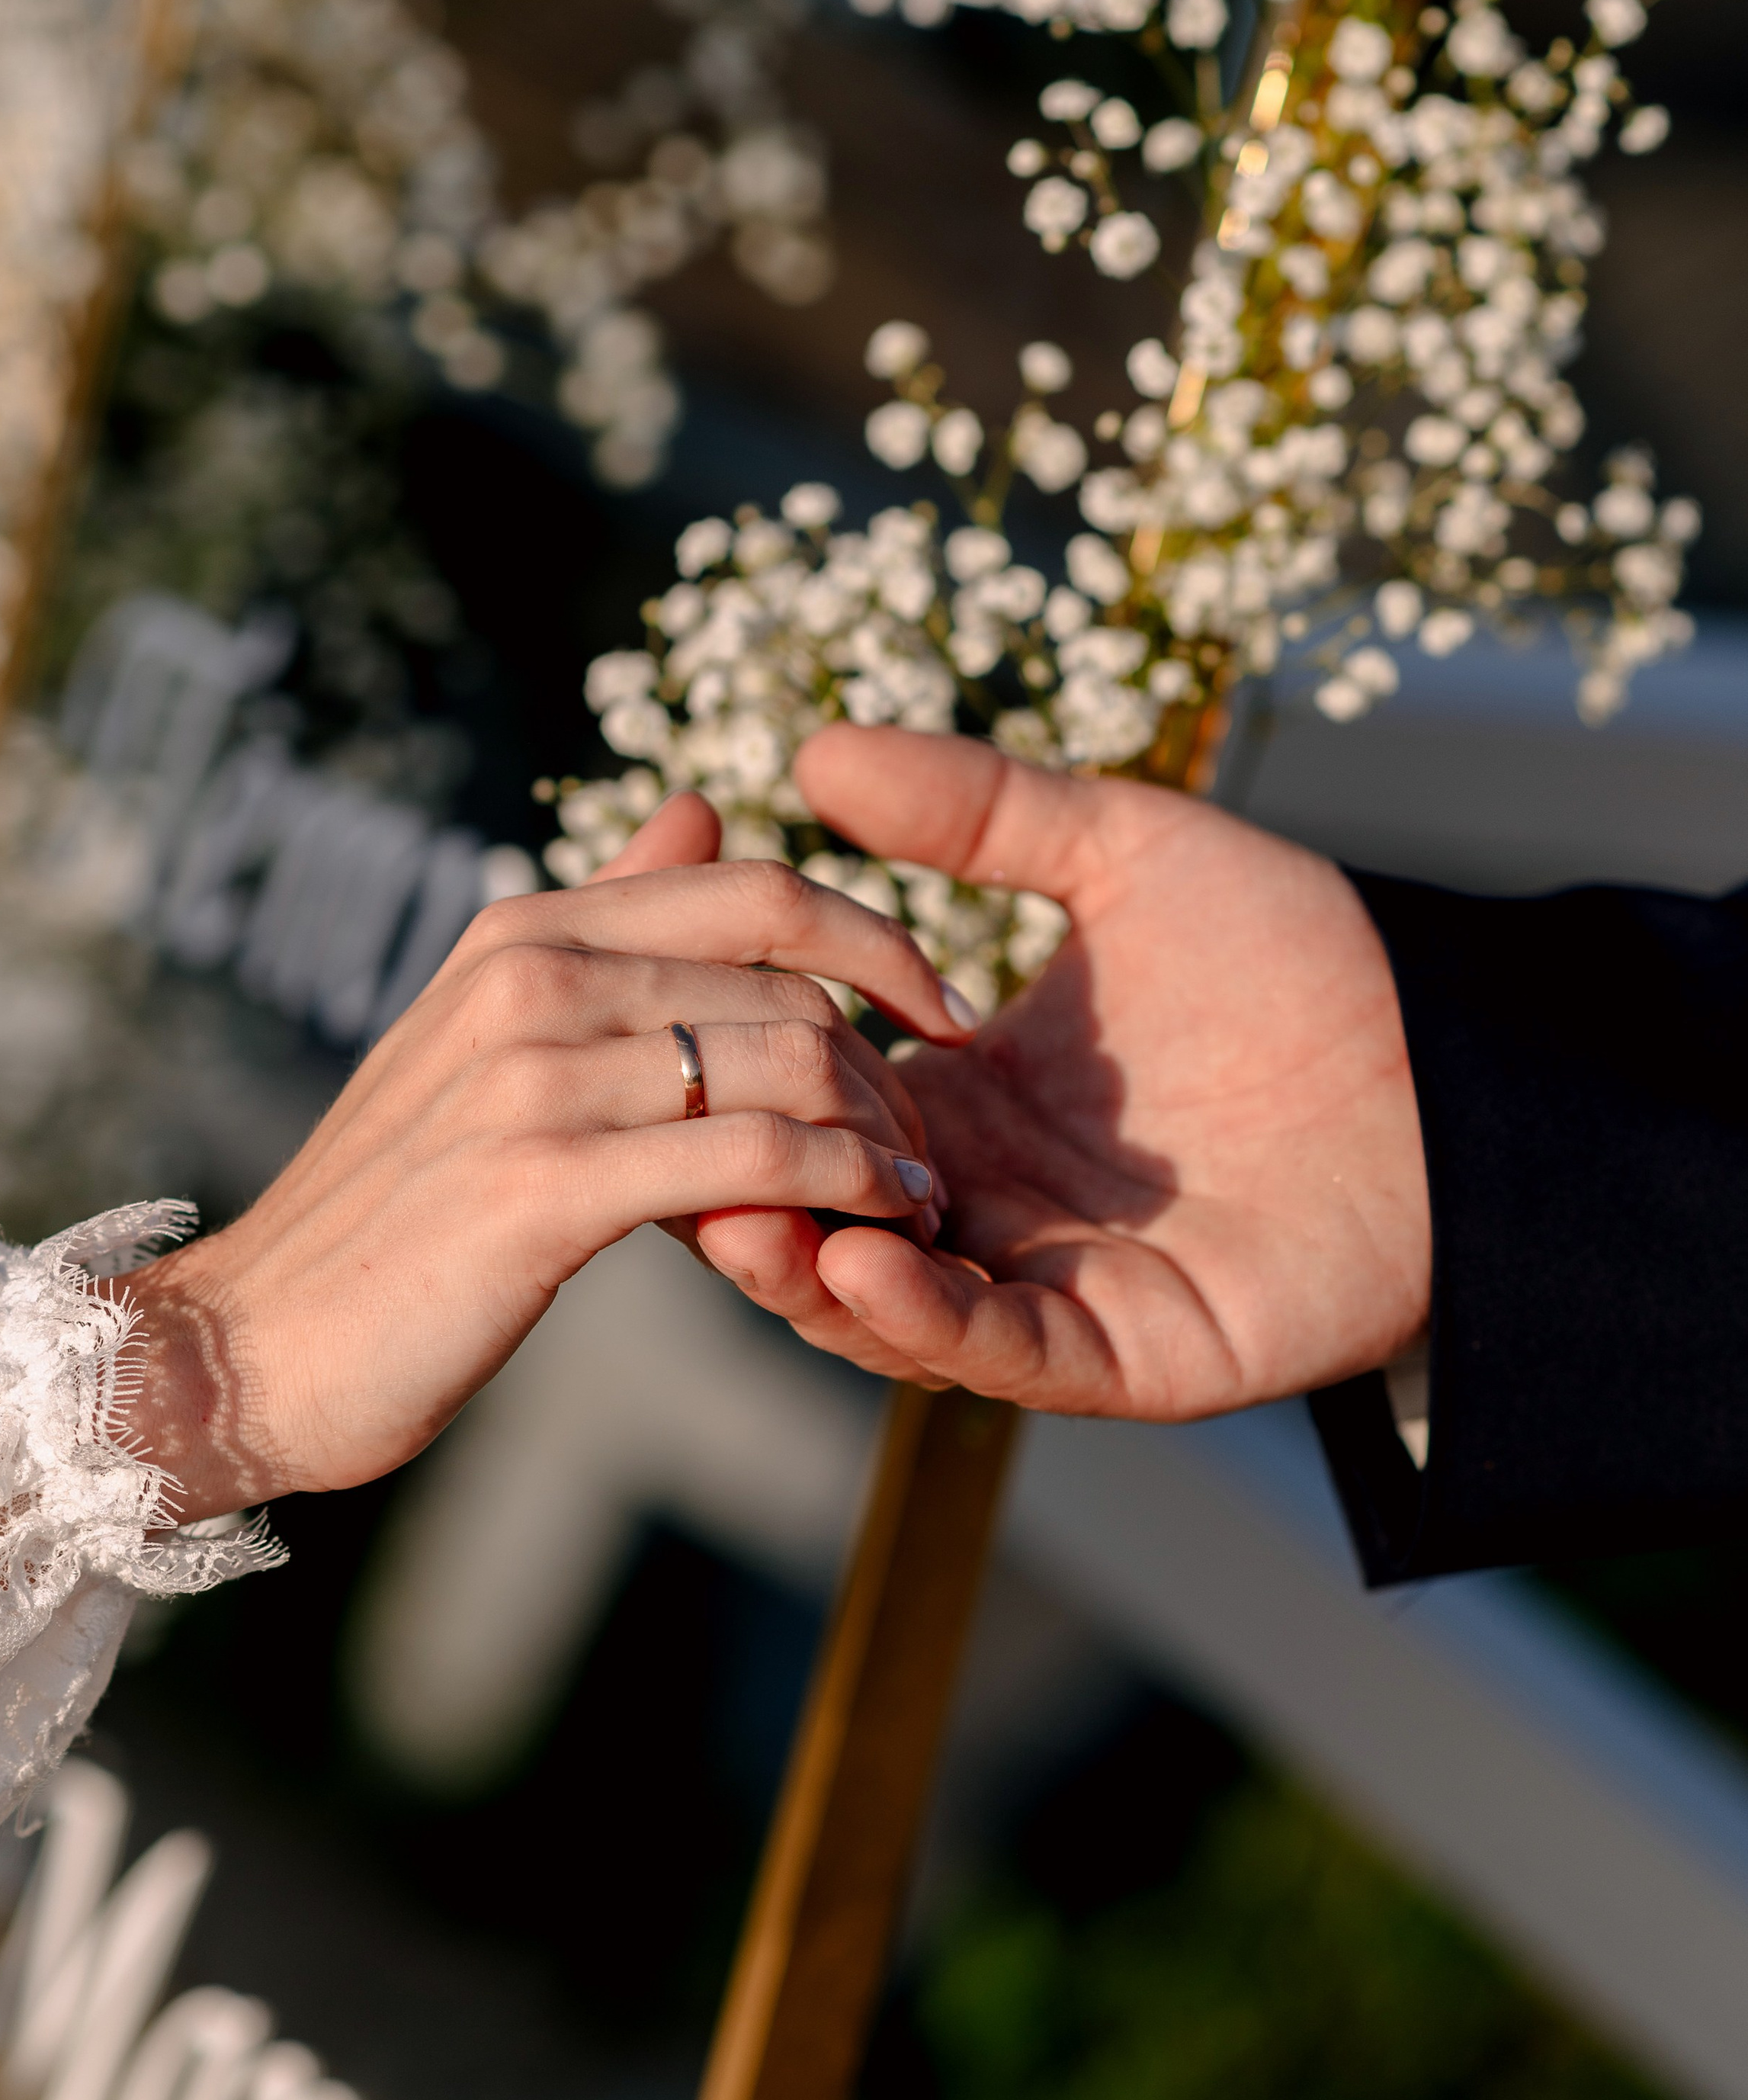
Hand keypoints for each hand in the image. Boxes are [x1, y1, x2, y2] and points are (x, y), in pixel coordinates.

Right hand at [121, 792, 973, 1516]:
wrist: (256, 1343)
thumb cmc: (397, 1205)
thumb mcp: (489, 1034)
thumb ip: (606, 921)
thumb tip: (699, 803)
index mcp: (526, 930)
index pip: (754, 887)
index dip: (880, 936)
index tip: (945, 1008)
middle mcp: (530, 975)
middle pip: (789, 975)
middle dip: (890, 1058)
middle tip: (927, 1142)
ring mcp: (533, 1077)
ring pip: (783, 1060)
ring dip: (879, 1132)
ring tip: (917, 1197)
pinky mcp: (544, 1187)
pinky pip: (749, 1159)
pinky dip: (840, 1187)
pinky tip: (880, 1225)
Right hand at [691, 726, 1430, 1418]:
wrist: (1452, 1059)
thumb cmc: (1297, 956)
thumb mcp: (1120, 853)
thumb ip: (978, 810)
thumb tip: (812, 749)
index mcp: (959, 1095)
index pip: (800, 1100)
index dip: (727, 1077)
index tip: (648, 1025)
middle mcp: (982, 1202)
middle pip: (813, 1213)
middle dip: (731, 1190)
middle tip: (647, 1144)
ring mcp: (1045, 1283)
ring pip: (881, 1305)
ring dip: (799, 1271)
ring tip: (731, 1216)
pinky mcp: (1122, 1350)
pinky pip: (996, 1348)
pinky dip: (919, 1317)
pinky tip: (857, 1262)